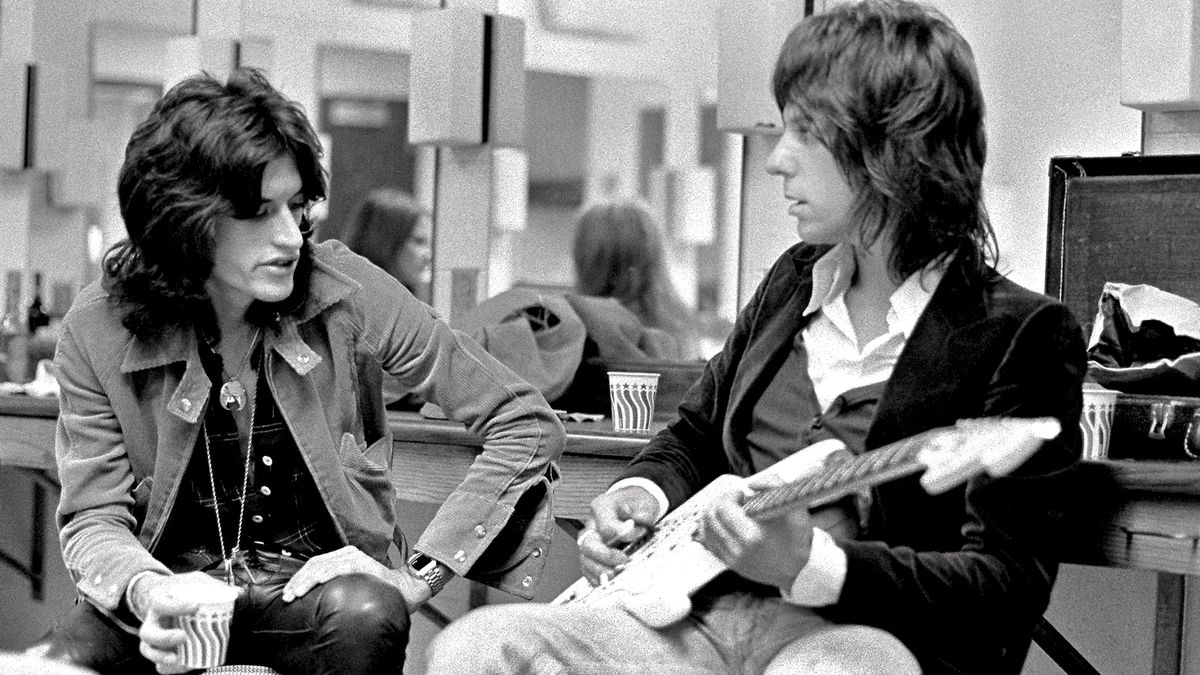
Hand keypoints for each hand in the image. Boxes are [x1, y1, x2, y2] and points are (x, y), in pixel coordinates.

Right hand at [137, 571, 233, 673]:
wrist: (169, 596)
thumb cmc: (183, 591)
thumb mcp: (196, 582)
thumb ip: (214, 586)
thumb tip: (238, 592)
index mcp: (160, 602)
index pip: (160, 604)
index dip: (175, 607)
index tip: (195, 606)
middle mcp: (154, 621)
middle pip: (147, 633)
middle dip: (163, 638)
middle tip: (183, 636)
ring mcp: (155, 638)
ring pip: (149, 651)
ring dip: (162, 657)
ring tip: (179, 658)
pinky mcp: (162, 652)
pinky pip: (159, 665)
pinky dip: (169, 668)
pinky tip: (184, 666)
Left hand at [281, 545, 442, 613]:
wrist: (406, 589)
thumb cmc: (380, 589)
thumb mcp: (353, 583)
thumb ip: (338, 584)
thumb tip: (316, 597)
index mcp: (344, 556)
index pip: (314, 564)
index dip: (299, 578)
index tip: (289, 592)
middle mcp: (348, 553)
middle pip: (314, 564)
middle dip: (298, 581)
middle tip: (287, 596)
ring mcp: (355, 558)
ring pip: (322, 566)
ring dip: (306, 580)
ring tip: (295, 594)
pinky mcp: (362, 564)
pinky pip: (338, 568)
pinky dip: (323, 575)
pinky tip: (314, 584)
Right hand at [578, 486, 659, 584]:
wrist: (635, 507)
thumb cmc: (636, 505)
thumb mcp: (644, 502)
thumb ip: (643, 511)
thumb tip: (639, 520)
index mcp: (601, 507)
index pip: (607, 526)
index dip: (624, 534)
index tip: (641, 533)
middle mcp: (592, 524)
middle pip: (587, 543)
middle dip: (605, 556)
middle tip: (623, 561)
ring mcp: (590, 540)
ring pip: (584, 558)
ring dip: (599, 570)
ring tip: (615, 575)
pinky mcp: (593, 554)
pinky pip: (587, 568)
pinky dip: (596, 577)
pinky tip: (607, 581)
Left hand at [694, 486, 814, 588]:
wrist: (799, 571)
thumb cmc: (797, 540)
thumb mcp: (794, 510)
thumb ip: (775, 488)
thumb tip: (753, 484)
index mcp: (753, 536)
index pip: (723, 507)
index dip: (730, 495)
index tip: (742, 494)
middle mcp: (739, 549)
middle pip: (710, 517)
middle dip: (720, 502)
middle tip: (734, 500)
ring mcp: (732, 559)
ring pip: (705, 529)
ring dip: (714, 514)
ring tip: (730, 511)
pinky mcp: (730, 564)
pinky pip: (709, 543)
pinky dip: (711, 529)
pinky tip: (724, 524)